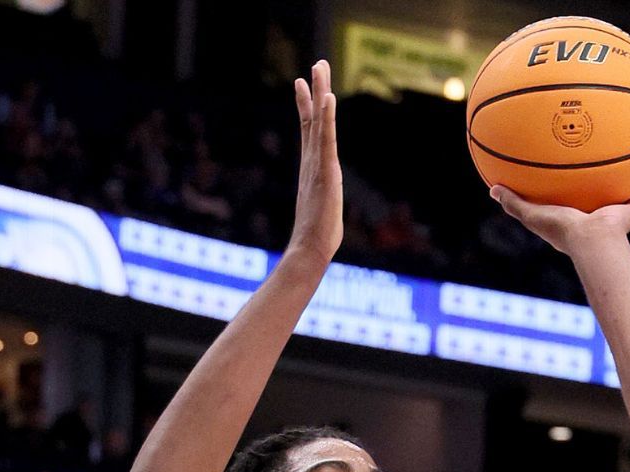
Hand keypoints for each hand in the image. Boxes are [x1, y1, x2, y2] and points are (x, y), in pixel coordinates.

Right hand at [286, 60, 340, 265]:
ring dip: (320, 93)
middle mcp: (312, 161)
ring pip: (319, 122)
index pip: (310, 130)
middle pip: (313, 118)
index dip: (307, 106)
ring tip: (319, 68)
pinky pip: (326, 139)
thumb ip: (322, 201)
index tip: (302, 84)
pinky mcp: (325, 172)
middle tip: (316, 64)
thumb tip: (319, 211)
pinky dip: (326, 118)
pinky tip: (328, 98)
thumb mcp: (323, 210)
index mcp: (312, 167)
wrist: (310, 249)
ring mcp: (317, 164)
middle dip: (314, 90)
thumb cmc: (317, 237)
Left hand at [492, 179, 629, 256]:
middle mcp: (595, 219)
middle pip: (598, 200)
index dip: (568, 195)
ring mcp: (614, 218)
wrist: (592, 241)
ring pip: (625, 200)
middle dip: (601, 187)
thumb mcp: (532, 215)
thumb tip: (492, 188)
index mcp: (573, 222)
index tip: (566, 180)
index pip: (569, 206)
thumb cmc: (562, 230)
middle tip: (601, 169)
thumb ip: (513, 203)